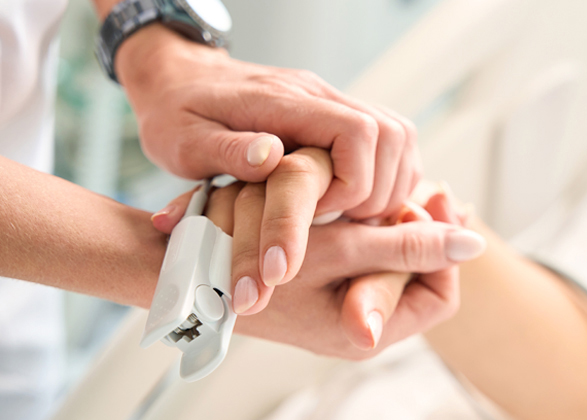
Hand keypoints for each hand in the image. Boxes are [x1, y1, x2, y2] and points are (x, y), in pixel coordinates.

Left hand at [119, 25, 420, 287]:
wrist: (178, 78)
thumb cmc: (175, 113)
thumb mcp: (182, 140)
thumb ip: (226, 150)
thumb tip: (272, 157)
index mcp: (284, 101)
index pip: (357, 132)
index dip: (353, 182)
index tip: (318, 212)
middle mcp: (318, 96)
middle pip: (393, 135)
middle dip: (377, 191)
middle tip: (338, 222)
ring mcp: (331, 102)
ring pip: (399, 137)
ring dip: (388, 186)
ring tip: (349, 217)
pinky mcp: (335, 115)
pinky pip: (389, 141)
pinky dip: (386, 177)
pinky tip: (356, 202)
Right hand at [194, 183, 485, 356]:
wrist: (186, 269)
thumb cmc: (259, 263)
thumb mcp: (343, 249)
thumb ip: (409, 249)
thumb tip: (472, 243)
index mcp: (370, 331)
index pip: (440, 295)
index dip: (443, 248)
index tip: (432, 202)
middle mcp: (359, 327)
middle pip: (417, 277)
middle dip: (423, 231)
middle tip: (426, 187)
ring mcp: (341, 308)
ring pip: (391, 263)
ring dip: (398, 225)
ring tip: (398, 189)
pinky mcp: (325, 288)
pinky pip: (365, 258)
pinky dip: (373, 229)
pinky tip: (370, 199)